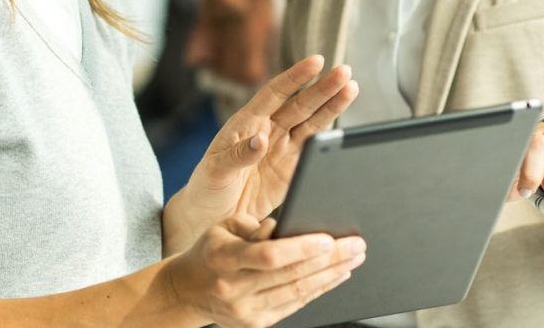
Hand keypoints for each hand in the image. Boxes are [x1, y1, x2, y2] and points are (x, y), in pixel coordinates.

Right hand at [162, 215, 364, 327]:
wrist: (187, 290)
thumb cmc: (210, 251)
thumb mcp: (222, 228)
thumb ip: (253, 225)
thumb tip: (286, 227)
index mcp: (224, 258)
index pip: (268, 256)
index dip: (301, 249)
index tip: (329, 239)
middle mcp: (234, 288)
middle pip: (291, 275)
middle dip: (329, 259)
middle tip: (356, 245)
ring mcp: (245, 310)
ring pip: (297, 292)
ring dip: (330, 275)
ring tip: (353, 259)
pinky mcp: (255, 323)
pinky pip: (294, 305)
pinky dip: (318, 290)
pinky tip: (335, 276)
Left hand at [165, 56, 357, 252]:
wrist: (212, 217)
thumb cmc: (206, 187)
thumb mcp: (216, 169)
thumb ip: (238, 155)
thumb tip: (261, 140)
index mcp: (246, 123)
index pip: (274, 94)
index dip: (295, 77)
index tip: (316, 61)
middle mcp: (268, 131)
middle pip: (300, 105)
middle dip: (323, 88)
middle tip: (345, 72)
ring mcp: (282, 149)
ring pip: (312, 123)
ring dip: (332, 106)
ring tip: (352, 88)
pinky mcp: (293, 170)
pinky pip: (315, 150)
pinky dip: (330, 138)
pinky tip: (345, 123)